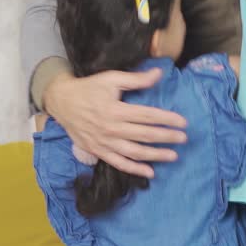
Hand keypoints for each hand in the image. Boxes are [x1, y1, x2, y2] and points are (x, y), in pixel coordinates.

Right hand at [45, 69, 187, 177]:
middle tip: (183, 138)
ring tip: (173, 155)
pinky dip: (134, 169)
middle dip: (166, 137)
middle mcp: (111, 128)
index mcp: (115, 109)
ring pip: (134, 152)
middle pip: (144, 134)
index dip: (167, 119)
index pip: (147, 116)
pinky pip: (118, 163)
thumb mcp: (111, 79)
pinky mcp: (98, 151)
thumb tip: (158, 74)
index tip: (183, 122)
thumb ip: (136, 79)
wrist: (62, 102)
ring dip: (156, 155)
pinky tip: (150, 172)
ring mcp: (104, 142)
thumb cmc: (89, 88)